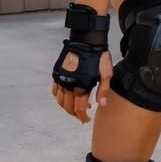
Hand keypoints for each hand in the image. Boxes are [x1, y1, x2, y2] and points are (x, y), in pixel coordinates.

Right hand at [51, 4, 112, 122]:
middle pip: (68, 107)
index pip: (79, 108)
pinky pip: (55, 90)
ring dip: (66, 107)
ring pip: (60, 100)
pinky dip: (58, 97)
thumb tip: (101, 105)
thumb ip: (103, 91)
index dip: (83, 116)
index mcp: (81, 87)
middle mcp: (68, 85)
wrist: (87, 41)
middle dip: (75, 114)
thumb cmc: (98, 57)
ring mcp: (61, 80)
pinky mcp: (58, 74)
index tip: (87, 120)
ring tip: (75, 109)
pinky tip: (64, 97)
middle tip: (82, 117)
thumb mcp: (106, 74)